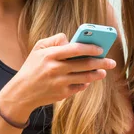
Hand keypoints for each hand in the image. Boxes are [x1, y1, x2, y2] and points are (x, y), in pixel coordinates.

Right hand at [0, 33, 115, 117]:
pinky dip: (85, 83)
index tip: (100, 48)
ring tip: (104, 71)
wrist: (22, 92)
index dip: (90, 48)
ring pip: (85, 77)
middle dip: (101, 62)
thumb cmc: (32, 67)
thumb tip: (70, 39)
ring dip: (97, 74)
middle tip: (111, 61)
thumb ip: (55, 40)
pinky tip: (88, 80)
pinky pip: (79, 87)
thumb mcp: (38, 48)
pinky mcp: (62, 94)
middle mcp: (56, 69)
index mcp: (50, 55)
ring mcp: (60, 83)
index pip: (75, 49)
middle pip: (84, 64)